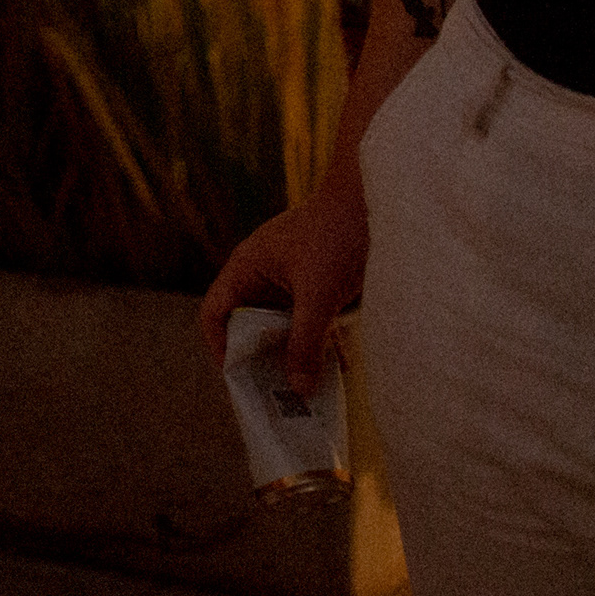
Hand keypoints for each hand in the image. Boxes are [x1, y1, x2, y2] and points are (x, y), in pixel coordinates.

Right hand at [200, 176, 368, 387]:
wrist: (378, 199)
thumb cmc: (336, 234)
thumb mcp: (318, 295)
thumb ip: (306, 343)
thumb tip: (298, 390)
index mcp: (247, 268)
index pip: (216, 313)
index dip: (220, 347)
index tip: (241, 379)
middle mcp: (262, 274)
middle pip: (249, 325)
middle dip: (262, 360)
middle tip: (276, 396)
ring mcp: (290, 278)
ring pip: (281, 326)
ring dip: (293, 355)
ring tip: (308, 390)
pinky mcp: (316, 283)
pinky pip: (308, 320)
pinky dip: (318, 342)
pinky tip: (337, 367)